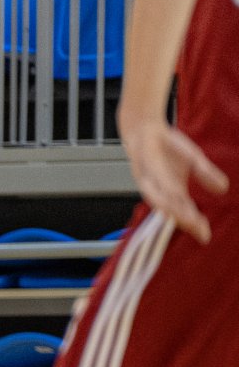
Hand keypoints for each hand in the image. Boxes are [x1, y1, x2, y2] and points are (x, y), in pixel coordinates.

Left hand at [123, 120, 229, 243]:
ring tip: (190, 219)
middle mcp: (159, 189)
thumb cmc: (167, 147)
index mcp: (172, 191)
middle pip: (172, 210)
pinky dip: (165, 189)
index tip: (205, 238)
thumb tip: (223, 189)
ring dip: (175, 209)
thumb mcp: (193, 159)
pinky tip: (175, 194)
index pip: (184, 212)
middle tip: (199, 231)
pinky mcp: (142, 166)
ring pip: (161, 199)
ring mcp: (149, 179)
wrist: (146, 129)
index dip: (194, 225)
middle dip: (186, 221)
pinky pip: (154, 179)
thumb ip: (205, 174)